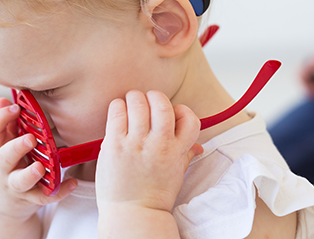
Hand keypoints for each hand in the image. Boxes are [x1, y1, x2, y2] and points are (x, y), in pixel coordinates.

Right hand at [0, 97, 76, 237]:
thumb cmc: (6, 163)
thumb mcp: (2, 144)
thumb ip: (6, 123)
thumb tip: (2, 99)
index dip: (0, 119)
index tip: (14, 107)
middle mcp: (3, 167)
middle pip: (5, 157)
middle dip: (16, 148)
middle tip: (30, 139)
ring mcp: (14, 184)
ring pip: (20, 182)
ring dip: (30, 174)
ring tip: (41, 167)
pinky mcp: (28, 199)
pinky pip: (43, 197)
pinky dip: (59, 191)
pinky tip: (72, 183)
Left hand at [96, 90, 202, 215]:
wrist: (132, 215)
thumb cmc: (153, 195)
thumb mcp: (177, 174)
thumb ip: (186, 155)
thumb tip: (198, 146)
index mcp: (176, 151)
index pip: (189, 117)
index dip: (180, 110)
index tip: (171, 114)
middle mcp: (158, 144)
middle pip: (161, 102)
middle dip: (154, 97)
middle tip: (147, 104)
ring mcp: (135, 143)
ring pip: (137, 102)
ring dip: (134, 99)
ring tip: (132, 107)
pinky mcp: (114, 144)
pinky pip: (117, 111)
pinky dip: (118, 106)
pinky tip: (119, 113)